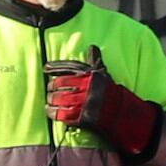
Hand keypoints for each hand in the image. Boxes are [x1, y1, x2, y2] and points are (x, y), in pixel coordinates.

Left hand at [43, 63, 161, 158]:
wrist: (120, 114)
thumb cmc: (110, 92)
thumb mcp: (104, 74)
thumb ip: (95, 61)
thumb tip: (92, 47)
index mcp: (89, 78)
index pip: (66, 70)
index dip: (54, 69)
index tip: (45, 69)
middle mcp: (85, 90)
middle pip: (60, 85)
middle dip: (51, 87)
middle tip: (49, 88)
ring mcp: (83, 104)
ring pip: (58, 100)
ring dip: (50, 100)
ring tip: (49, 100)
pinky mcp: (81, 118)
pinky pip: (61, 114)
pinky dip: (53, 112)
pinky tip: (50, 111)